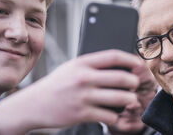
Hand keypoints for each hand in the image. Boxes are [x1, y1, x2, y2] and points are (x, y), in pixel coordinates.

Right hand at [0, 50, 145, 133]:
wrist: (34, 104)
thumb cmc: (56, 85)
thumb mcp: (71, 67)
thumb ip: (92, 65)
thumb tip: (117, 64)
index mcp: (82, 63)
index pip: (114, 56)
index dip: (131, 59)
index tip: (138, 64)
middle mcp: (84, 78)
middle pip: (122, 77)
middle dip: (134, 82)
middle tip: (135, 85)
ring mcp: (84, 96)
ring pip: (120, 98)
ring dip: (129, 100)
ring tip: (128, 100)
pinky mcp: (82, 113)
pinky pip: (110, 115)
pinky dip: (115, 115)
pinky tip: (111, 113)